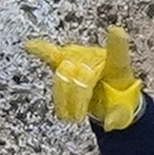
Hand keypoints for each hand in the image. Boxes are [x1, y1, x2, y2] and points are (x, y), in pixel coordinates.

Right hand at [18, 22, 145, 128]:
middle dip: (77, 98)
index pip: (117, 53)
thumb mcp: (124, 112)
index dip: (116, 43)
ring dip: (62, 96)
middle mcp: (97, 56)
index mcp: (117, 67)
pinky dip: (40, 50)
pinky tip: (29, 46)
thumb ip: (117, 117)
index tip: (116, 31)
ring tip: (66, 115)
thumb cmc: (118, 101)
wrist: (108, 96)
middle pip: (82, 74)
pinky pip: (51, 54)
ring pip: (64, 73)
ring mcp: (80, 56)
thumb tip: (108, 123)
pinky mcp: (65, 59)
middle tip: (76, 118)